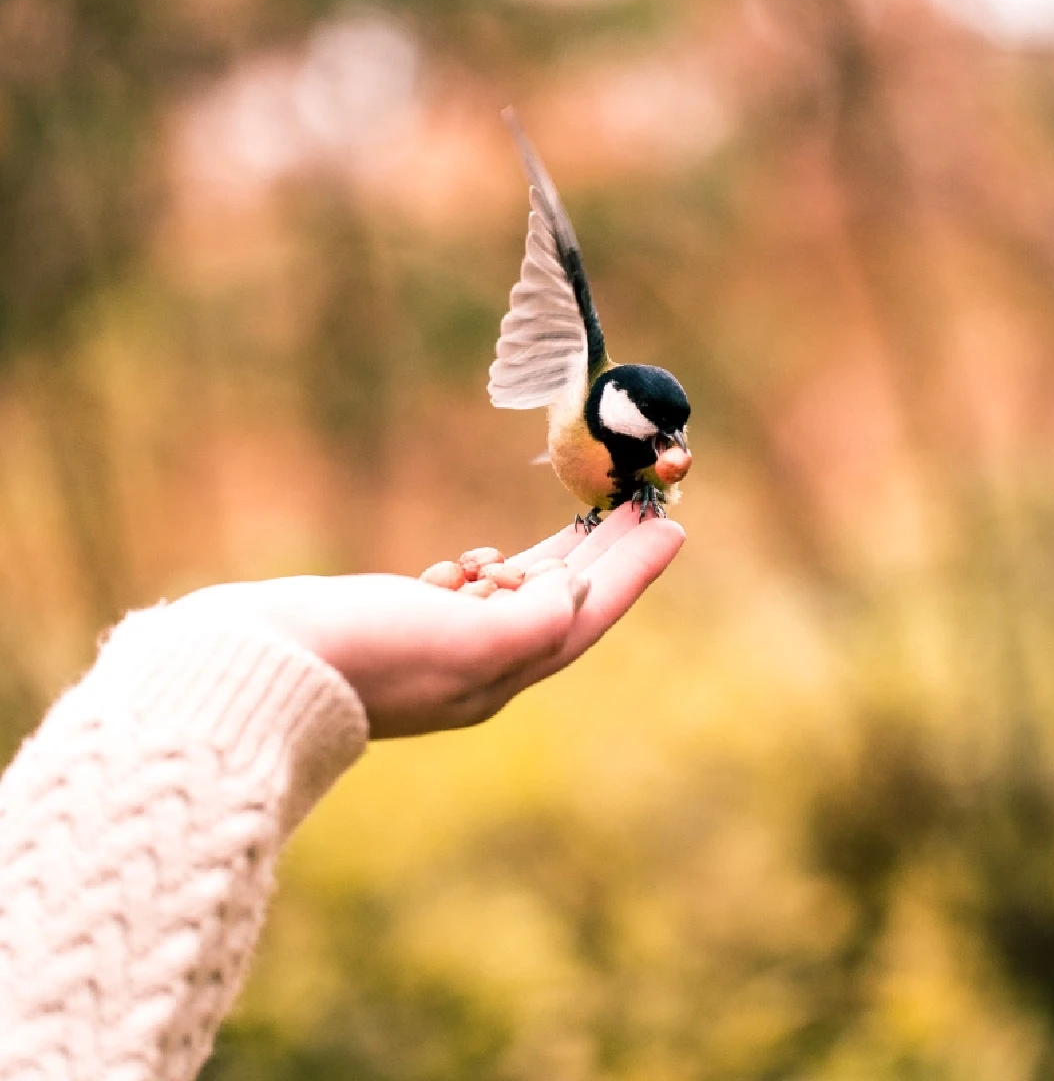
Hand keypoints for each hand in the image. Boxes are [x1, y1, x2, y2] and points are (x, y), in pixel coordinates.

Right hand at [172, 504, 684, 737]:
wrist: (253, 665)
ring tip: (588, 518)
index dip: (634, 571)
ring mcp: (438, 648)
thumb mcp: (454, 642)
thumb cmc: (356, 652)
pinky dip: (486, 572)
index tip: (674, 526)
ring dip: (556, 557)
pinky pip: (465, 598)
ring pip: (517, 597)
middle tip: (644, 506)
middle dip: (607, 555)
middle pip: (563, 603)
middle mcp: (478, 666)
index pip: (586, 615)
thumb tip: (571, 602)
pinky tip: (486, 559)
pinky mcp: (401, 627)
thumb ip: (525, 624)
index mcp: (499, 672)